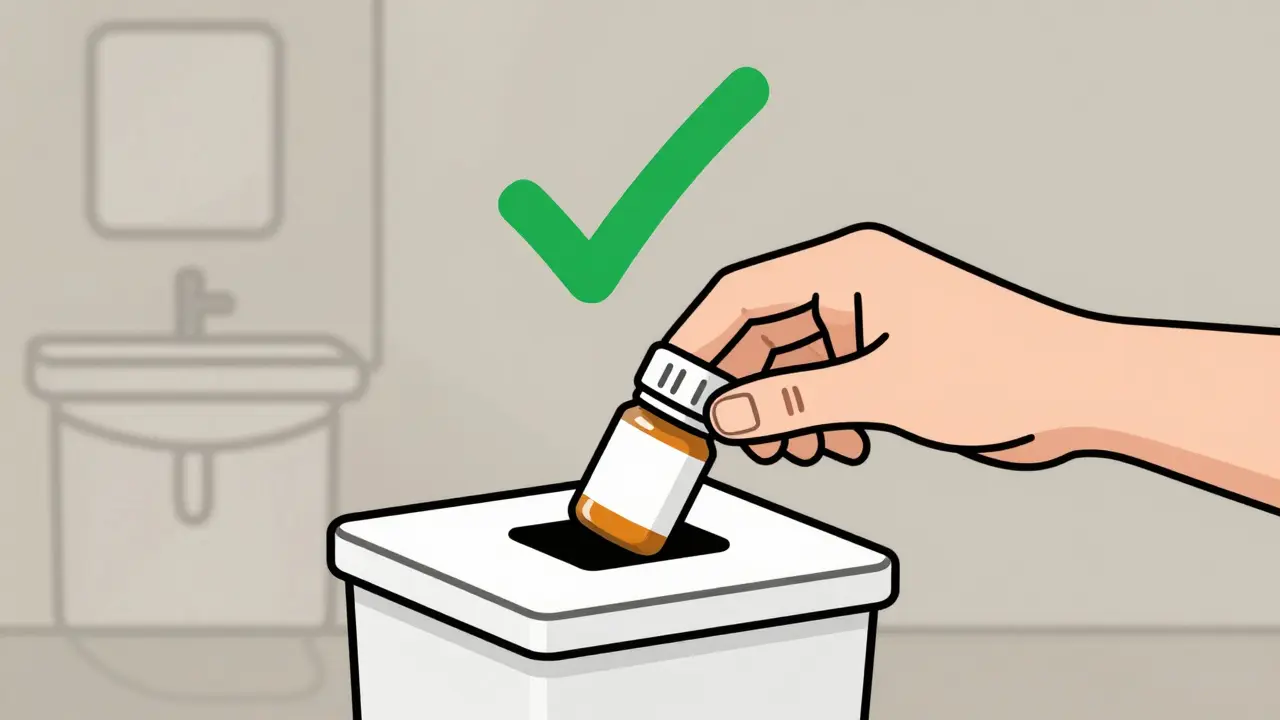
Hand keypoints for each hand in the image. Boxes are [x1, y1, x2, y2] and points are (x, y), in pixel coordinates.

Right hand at [666, 222, 1092, 466]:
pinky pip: (827, 382)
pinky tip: (839, 446)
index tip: (669, 387)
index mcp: (845, 266)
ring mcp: (871, 319)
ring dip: (783, 412)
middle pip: (762, 332)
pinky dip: (819, 416)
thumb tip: (724, 414)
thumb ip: (791, 402)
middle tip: (731, 439)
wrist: (1078, 388)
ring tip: (794, 452)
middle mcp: (852, 284)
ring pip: (793, 364)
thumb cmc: (999, 368)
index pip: (739, 293)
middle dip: (743, 389)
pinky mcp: (889, 352)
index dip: (695, 341)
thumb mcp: (879, 390)